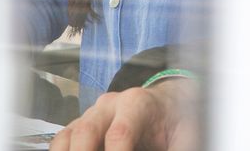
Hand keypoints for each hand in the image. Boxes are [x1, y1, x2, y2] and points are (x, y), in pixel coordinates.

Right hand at [50, 79, 199, 150]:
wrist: (169, 105)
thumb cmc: (177, 122)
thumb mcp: (186, 137)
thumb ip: (177, 149)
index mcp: (138, 103)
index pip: (120, 133)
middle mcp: (109, 105)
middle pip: (86, 132)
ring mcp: (92, 114)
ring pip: (69, 136)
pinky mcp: (81, 126)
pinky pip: (63, 141)